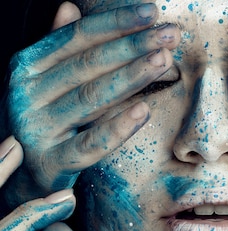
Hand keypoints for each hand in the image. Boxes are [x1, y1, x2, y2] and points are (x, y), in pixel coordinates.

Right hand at [5, 1, 179, 203]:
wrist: (18, 176)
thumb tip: (70, 8)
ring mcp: (37, 128)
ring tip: (164, 62)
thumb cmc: (39, 124)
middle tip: (170, 35)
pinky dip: (117, 128)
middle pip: (88, 64)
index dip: (115, 23)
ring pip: (91, 98)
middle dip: (133, 46)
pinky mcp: (51, 162)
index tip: (152, 13)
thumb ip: (57, 48)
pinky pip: (90, 144)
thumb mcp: (41, 82)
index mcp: (26, 66)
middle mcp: (27, 93)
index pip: (77, 38)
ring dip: (131, 77)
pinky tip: (144, 111)